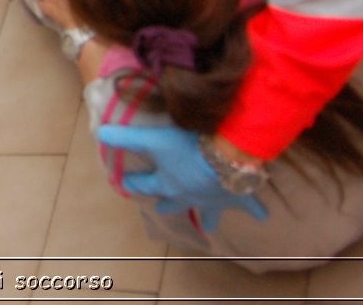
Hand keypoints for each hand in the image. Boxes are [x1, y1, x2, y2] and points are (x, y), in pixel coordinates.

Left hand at [96, 124, 268, 231]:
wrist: (225, 157)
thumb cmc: (186, 147)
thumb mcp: (152, 138)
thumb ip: (126, 136)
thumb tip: (99, 133)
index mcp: (168, 184)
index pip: (145, 185)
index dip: (133, 184)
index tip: (124, 184)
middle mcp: (190, 196)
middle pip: (175, 203)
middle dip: (167, 205)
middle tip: (161, 210)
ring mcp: (214, 199)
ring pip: (210, 214)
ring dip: (208, 219)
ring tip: (207, 227)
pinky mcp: (238, 197)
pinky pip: (250, 206)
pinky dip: (256, 210)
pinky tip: (262, 216)